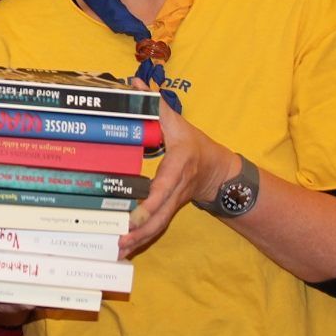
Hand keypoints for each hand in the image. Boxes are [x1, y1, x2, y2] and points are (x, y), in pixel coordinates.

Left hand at [119, 102, 239, 257]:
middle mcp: (175, 191)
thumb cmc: (194, 145)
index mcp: (178, 169)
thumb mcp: (178, 123)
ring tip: (117, 251)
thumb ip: (156, 105)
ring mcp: (173, 204)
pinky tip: (123, 249)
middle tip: (119, 242)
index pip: (163, 189)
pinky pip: (155, 229)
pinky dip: (140, 240)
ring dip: (138, 241)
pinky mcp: (169, 212)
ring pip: (157, 228)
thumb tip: (134, 84)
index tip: (133, 217)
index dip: (149, 205)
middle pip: (158, 217)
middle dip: (139, 232)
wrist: (218, 171)